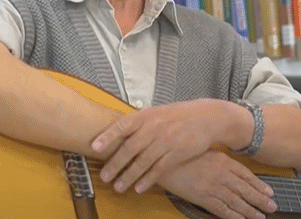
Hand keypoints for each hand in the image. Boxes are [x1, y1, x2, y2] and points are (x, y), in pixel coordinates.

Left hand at [91, 99, 223, 193]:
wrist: (205, 117)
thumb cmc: (176, 115)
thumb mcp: (155, 112)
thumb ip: (137, 122)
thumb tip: (113, 131)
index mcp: (146, 116)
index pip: (122, 125)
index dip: (107, 136)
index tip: (94, 147)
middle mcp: (154, 128)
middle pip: (130, 148)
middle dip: (115, 164)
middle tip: (104, 176)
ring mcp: (166, 141)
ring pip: (143, 162)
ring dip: (129, 176)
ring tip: (118, 187)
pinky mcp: (177, 153)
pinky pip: (159, 169)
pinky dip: (148, 180)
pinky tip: (139, 188)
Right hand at [158, 151, 276, 218]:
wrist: (165, 160)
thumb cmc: (183, 153)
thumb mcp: (205, 150)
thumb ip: (220, 159)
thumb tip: (232, 166)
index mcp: (224, 161)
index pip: (247, 176)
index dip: (259, 185)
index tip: (269, 192)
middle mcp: (222, 175)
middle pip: (246, 190)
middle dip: (260, 200)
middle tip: (272, 207)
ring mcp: (213, 187)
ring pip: (237, 202)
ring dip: (250, 210)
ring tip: (261, 216)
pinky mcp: (203, 198)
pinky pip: (222, 210)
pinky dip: (234, 216)